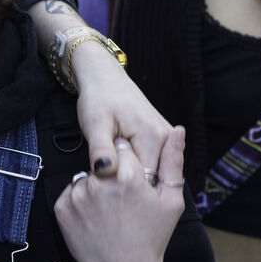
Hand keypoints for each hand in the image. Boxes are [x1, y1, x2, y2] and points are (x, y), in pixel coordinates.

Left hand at [55, 127, 184, 261]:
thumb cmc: (151, 237)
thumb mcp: (171, 201)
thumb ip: (172, 161)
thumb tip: (177, 129)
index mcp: (128, 176)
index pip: (122, 147)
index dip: (129, 162)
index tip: (133, 179)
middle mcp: (99, 182)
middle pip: (103, 161)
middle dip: (112, 172)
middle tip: (121, 201)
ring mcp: (77, 195)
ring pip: (86, 176)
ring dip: (95, 186)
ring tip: (109, 212)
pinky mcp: (60, 207)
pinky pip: (71, 193)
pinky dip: (80, 201)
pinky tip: (94, 219)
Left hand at [71, 41, 170, 176]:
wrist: (105, 79)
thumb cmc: (99, 98)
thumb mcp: (94, 124)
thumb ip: (100, 149)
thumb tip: (105, 171)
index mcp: (154, 137)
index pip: (143, 179)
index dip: (120, 182)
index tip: (103, 175)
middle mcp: (167, 139)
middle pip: (149, 177)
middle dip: (125, 177)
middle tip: (104, 164)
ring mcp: (167, 139)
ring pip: (149, 171)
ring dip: (129, 171)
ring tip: (111, 157)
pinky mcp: (162, 140)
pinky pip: (149, 162)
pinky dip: (134, 163)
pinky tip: (119, 155)